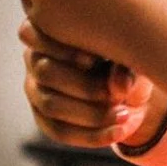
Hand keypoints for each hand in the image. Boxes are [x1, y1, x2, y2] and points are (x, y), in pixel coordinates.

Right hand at [22, 22, 166, 148]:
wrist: (130, 93)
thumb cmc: (126, 62)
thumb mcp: (133, 60)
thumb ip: (127, 67)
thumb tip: (119, 85)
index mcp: (49, 30)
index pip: (33, 33)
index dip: (63, 48)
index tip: (95, 59)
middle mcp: (35, 58)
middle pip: (45, 72)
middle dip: (84, 86)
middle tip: (116, 93)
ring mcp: (36, 89)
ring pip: (51, 105)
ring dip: (90, 114)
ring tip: (124, 114)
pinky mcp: (44, 118)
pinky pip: (60, 131)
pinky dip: (92, 135)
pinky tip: (118, 132)